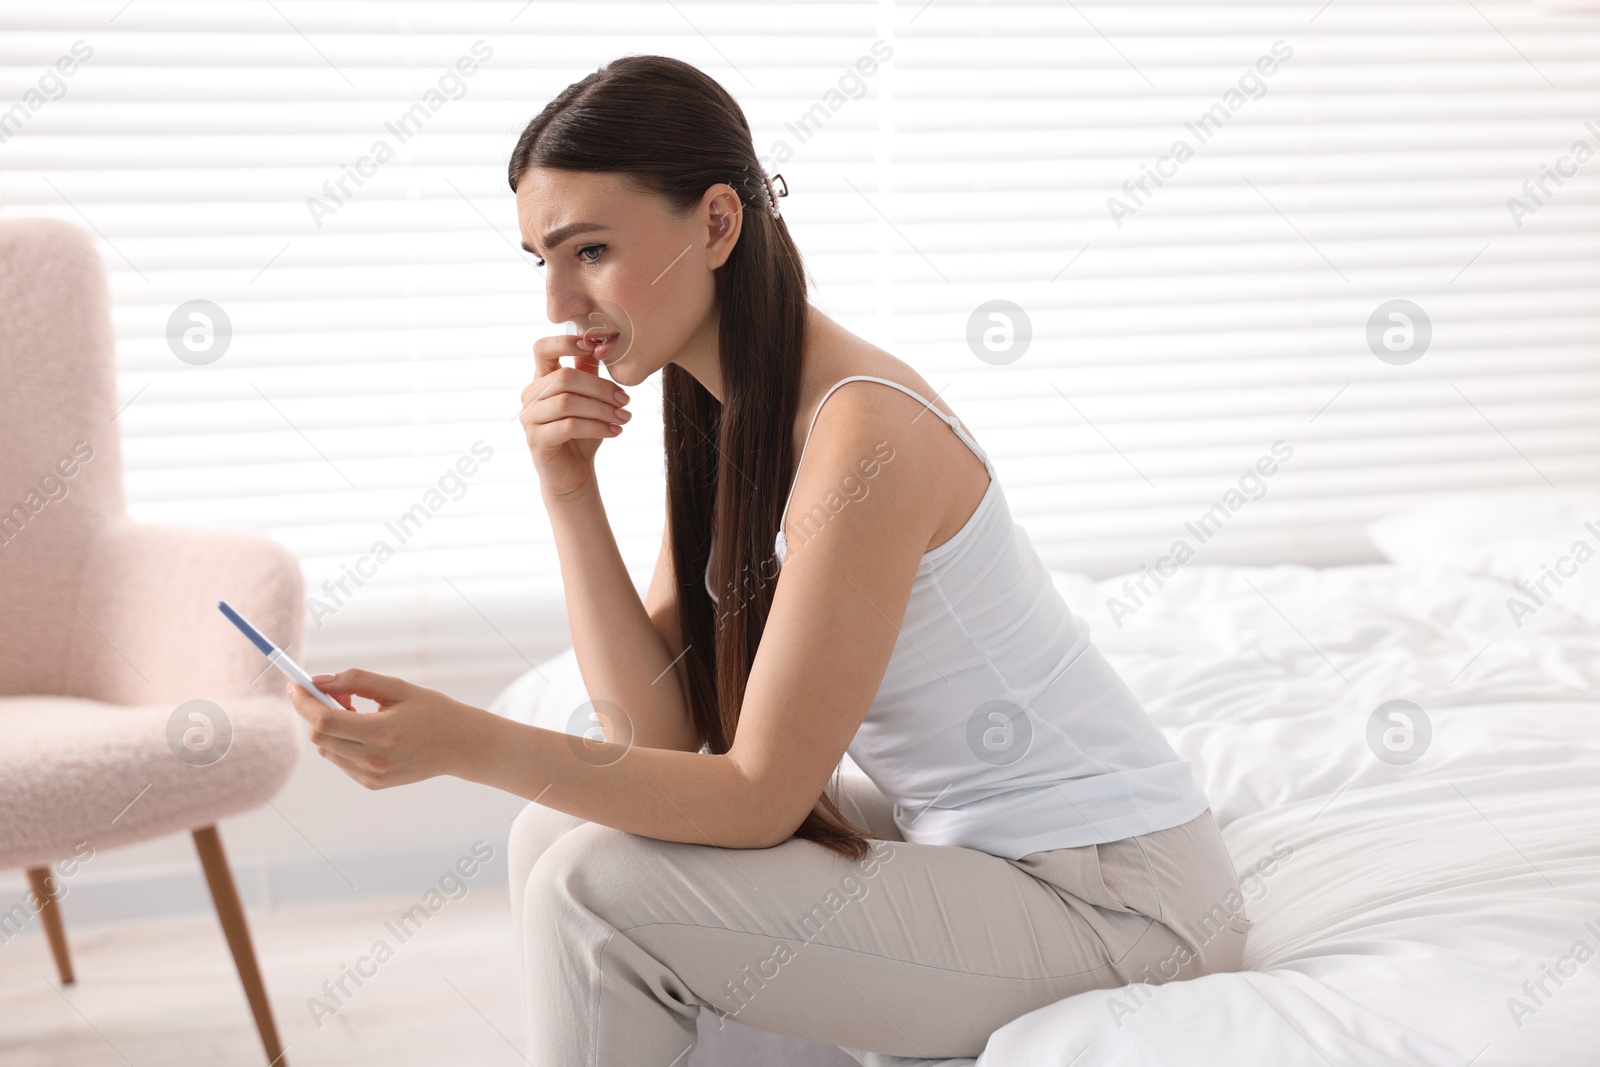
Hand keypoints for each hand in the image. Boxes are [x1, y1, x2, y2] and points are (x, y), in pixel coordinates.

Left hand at [285, 668, 486, 789]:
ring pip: (327, 750)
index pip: (325, 721)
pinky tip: (367, 732)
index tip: (295, 686)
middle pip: (319, 738)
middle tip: (333, 695)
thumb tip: (318, 681)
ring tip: (357, 712)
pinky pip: (341, 761)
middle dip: (315, 713)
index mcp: (383, 733)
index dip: (304, 702)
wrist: (461, 745)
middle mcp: (375, 760)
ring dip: (330, 728)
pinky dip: (342, 743)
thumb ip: (356, 681)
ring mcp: (373, 776)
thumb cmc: (432, 710)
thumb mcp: (398, 687)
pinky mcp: (373, 784)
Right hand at [518, 329, 630, 498]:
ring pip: (568, 403)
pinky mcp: (536, 439)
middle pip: (565, 378)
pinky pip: (569, 426)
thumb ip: (590, 371)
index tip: (594, 345)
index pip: (542, 349)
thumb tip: (603, 342)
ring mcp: (530, 417)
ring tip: (624, 418)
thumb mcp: (589, 398)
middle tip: (626, 400)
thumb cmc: (582, 431)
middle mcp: (531, 395)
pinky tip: (615, 432)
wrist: (574, 471)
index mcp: (542, 378)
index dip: (566, 342)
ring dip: (602, 409)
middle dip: (600, 388)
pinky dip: (596, 427)